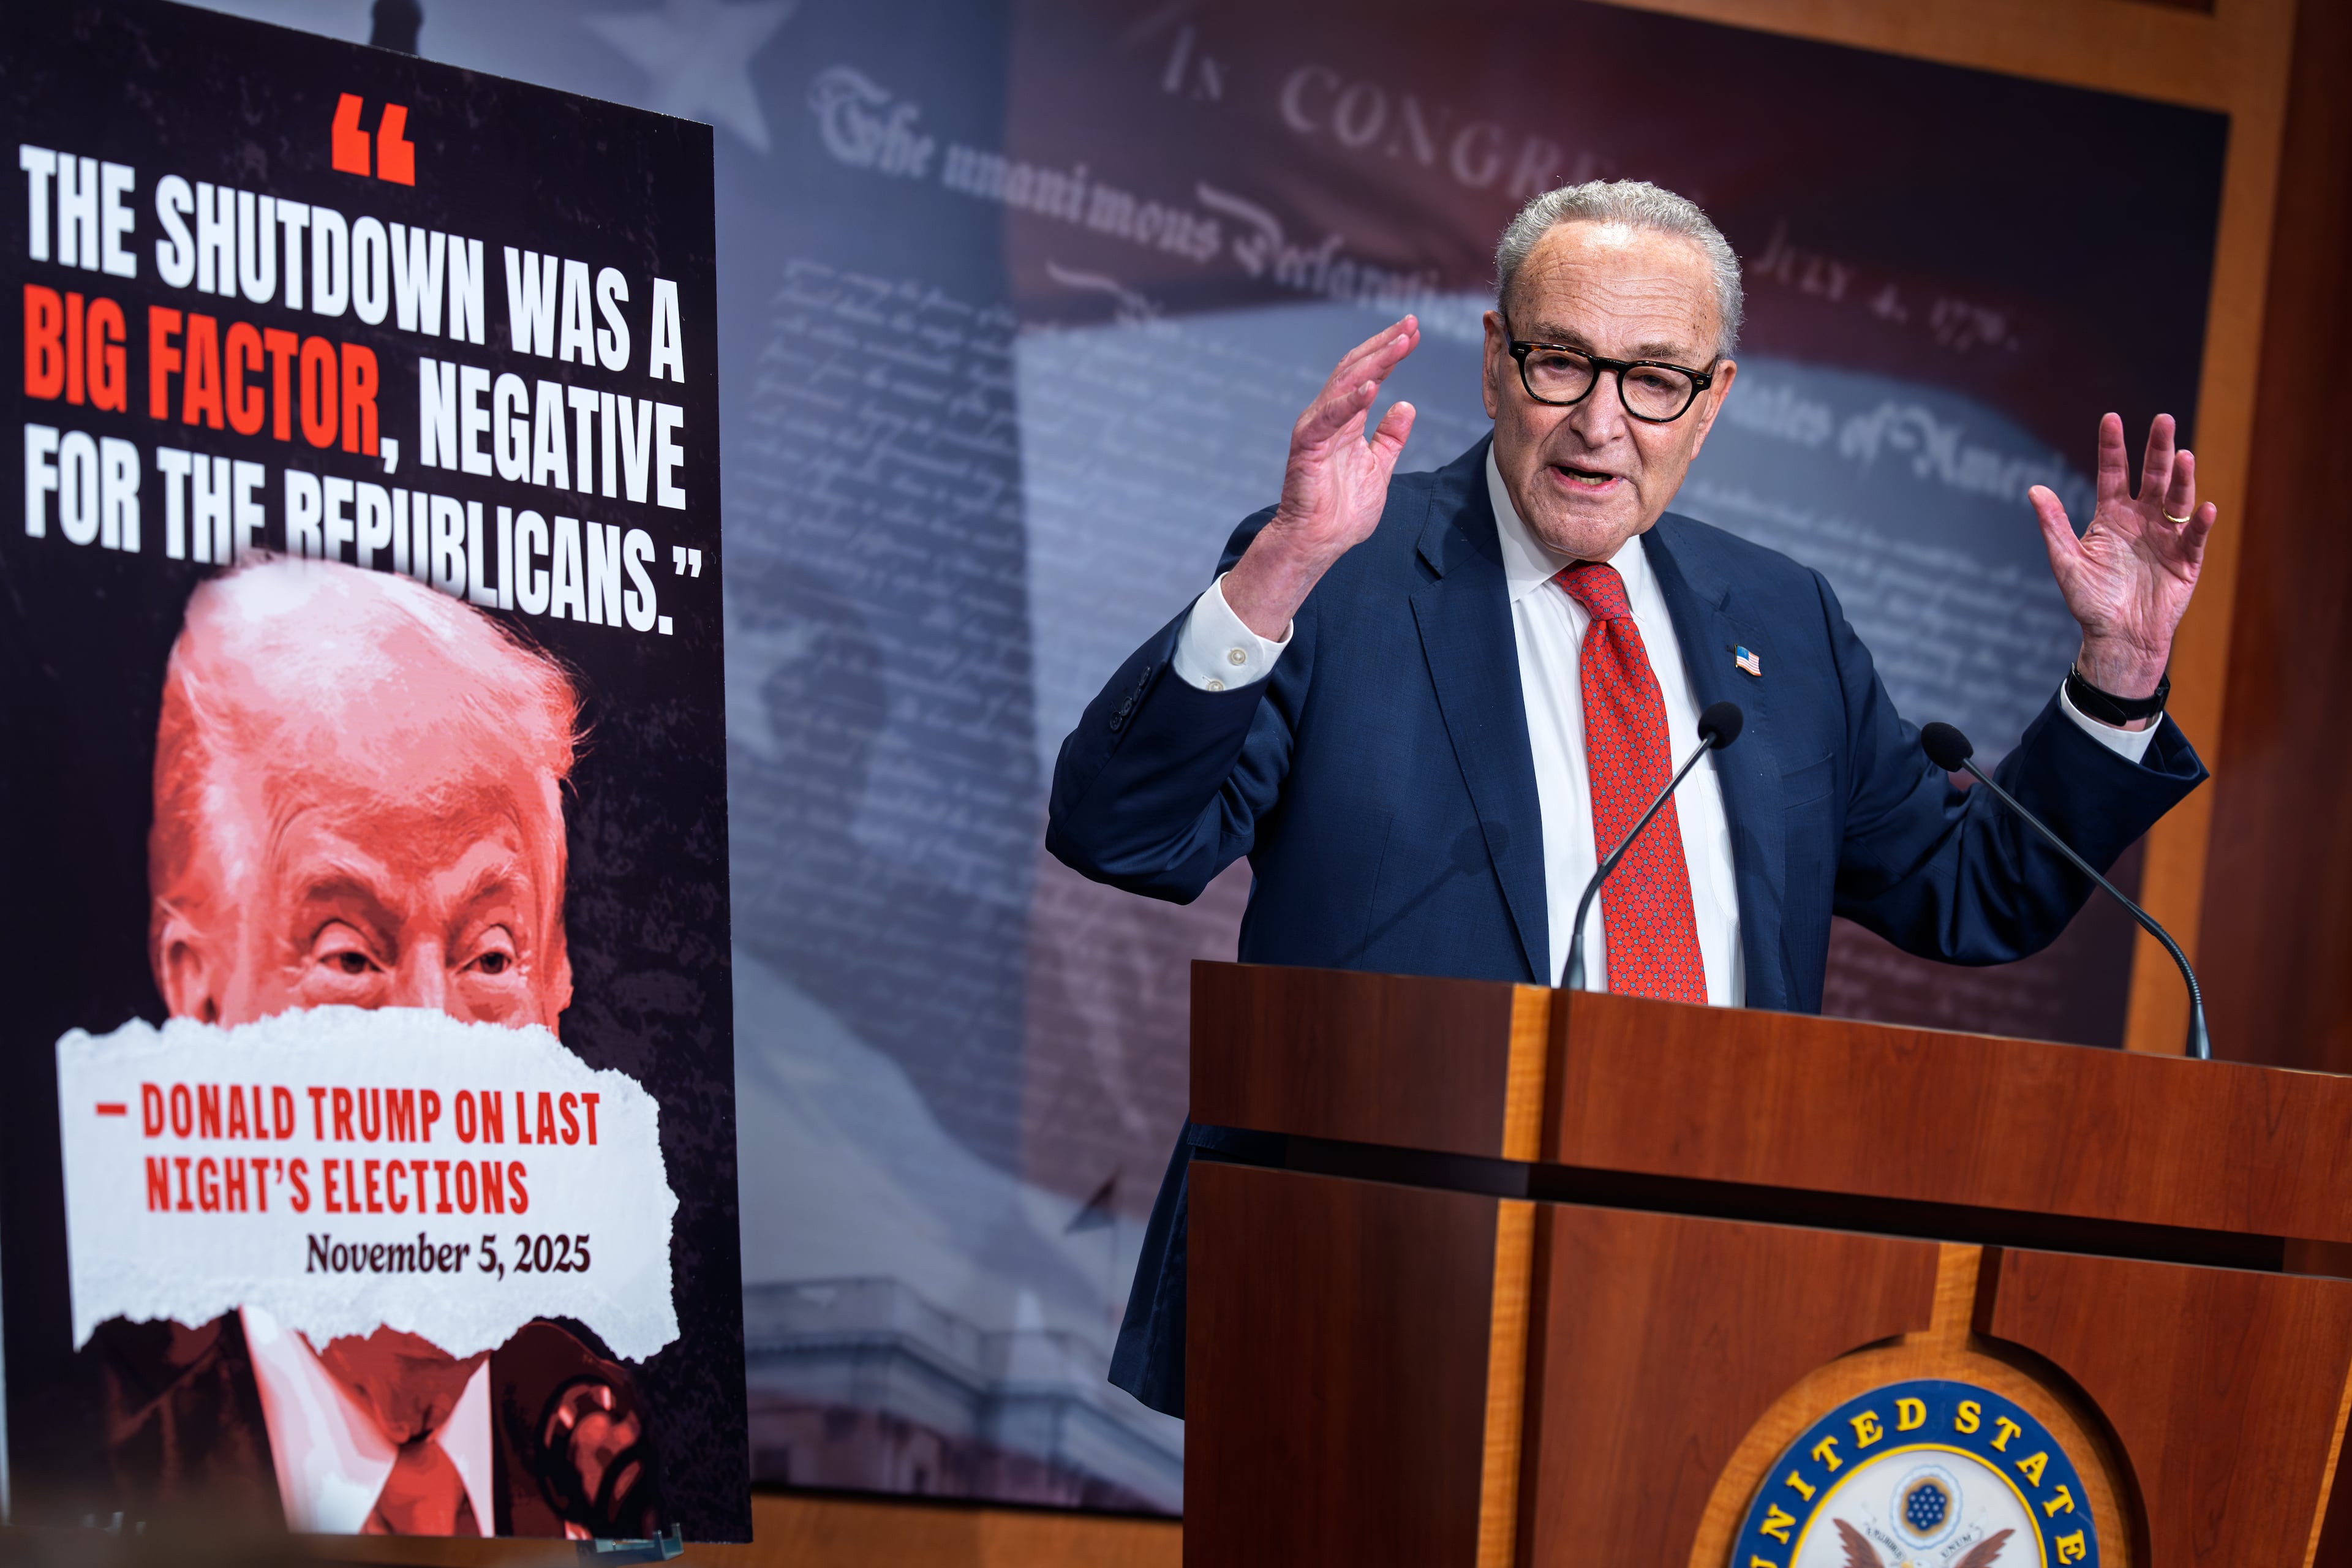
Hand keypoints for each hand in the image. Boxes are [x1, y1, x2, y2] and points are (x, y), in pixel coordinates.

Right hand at [1221, 317, 1419, 637]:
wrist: (1318, 542)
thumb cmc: (1343, 512)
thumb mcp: (1379, 468)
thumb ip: (1390, 437)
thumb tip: (1405, 405)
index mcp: (1347, 421)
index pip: (1369, 376)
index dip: (1391, 353)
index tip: (1414, 333)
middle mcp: (1330, 418)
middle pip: (1356, 369)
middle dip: (1385, 345)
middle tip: (1411, 324)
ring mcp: (1316, 428)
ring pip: (1344, 384)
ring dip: (1374, 362)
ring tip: (1401, 343)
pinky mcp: (1306, 446)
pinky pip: (1328, 417)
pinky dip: (1349, 400)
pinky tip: (1372, 384)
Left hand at [2030, 412, 2216, 714]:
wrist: (2117, 637)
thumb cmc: (2090, 601)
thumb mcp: (2066, 561)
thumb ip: (2053, 525)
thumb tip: (2034, 490)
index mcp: (2112, 516)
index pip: (2113, 473)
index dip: (2113, 447)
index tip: (2111, 418)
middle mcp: (2142, 519)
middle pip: (2152, 476)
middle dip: (2157, 448)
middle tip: (2163, 419)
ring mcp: (2166, 536)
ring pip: (2176, 499)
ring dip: (2182, 478)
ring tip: (2183, 456)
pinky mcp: (2186, 559)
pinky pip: (2193, 536)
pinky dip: (2198, 523)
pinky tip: (2203, 507)